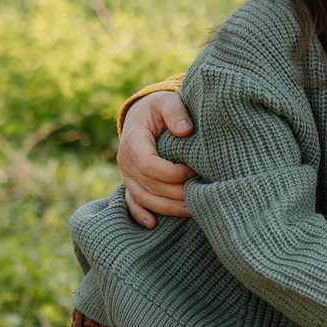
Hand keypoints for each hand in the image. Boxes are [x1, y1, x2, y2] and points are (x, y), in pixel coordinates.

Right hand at [118, 88, 193, 226]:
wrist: (143, 115)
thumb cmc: (159, 108)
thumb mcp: (166, 101)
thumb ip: (175, 112)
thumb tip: (185, 130)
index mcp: (133, 141)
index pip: (148, 165)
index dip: (171, 173)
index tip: (192, 170)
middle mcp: (125, 161)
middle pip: (149, 186)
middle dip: (176, 193)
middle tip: (201, 191)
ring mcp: (127, 175)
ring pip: (144, 198)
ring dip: (167, 207)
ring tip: (193, 209)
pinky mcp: (131, 183)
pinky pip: (132, 203)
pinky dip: (140, 215)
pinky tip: (153, 225)